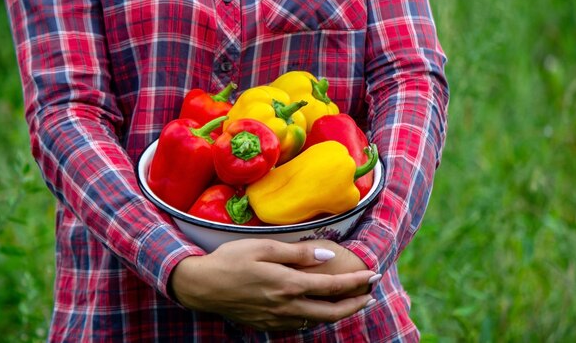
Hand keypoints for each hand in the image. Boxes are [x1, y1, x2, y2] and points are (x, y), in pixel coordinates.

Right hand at [169, 239, 375, 330]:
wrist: (202, 286)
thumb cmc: (231, 260)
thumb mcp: (264, 248)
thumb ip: (297, 253)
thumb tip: (327, 256)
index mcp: (288, 285)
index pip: (332, 286)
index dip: (357, 282)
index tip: (374, 275)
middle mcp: (287, 307)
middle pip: (331, 312)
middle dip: (355, 304)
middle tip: (370, 295)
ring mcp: (277, 320)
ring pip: (317, 322)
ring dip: (338, 313)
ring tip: (350, 302)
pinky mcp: (267, 325)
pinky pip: (299, 326)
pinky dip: (315, 319)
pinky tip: (317, 310)